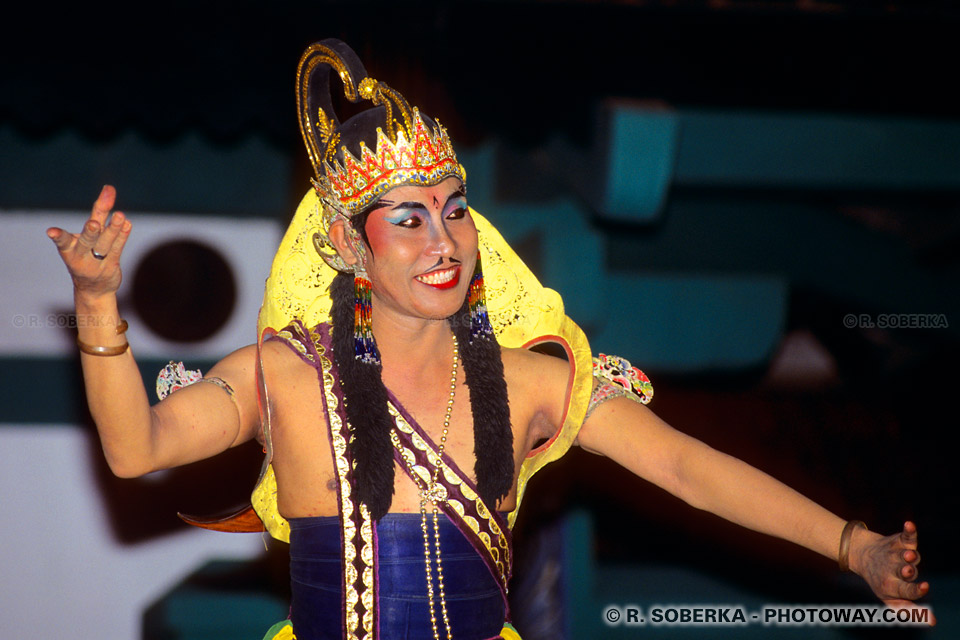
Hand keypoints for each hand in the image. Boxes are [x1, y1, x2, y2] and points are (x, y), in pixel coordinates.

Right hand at [47, 185, 131, 301]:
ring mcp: (97, 262)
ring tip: (120, 216)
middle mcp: (81, 255)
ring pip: (105, 244)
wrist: (94, 289)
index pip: (63, 241)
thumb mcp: (89, 234)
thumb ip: (99, 212)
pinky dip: (122, 236)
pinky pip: (117, 249)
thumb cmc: (88, 254)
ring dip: (113, 230)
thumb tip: (109, 189)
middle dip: (90, 232)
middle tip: (94, 223)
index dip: (58, 236)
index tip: (51, 232)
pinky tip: (127, 224)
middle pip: (87, 241)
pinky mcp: (111, 266)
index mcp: (69, 248)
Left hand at [851, 521, 934, 623]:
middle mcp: (894, 569)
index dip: (915, 590)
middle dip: (906, 571)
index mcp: (891, 585)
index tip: (924, 587)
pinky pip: (906, 536)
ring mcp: (896, 554)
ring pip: (905, 555)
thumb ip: (909, 610)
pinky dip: (909, 531)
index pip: (905, 590)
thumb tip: (933, 622)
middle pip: (903, 571)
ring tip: (909, 553)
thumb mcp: (890, 599)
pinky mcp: (899, 541)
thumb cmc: (882, 581)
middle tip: (907, 570)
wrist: (862, 555)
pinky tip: (909, 524)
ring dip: (908, 553)